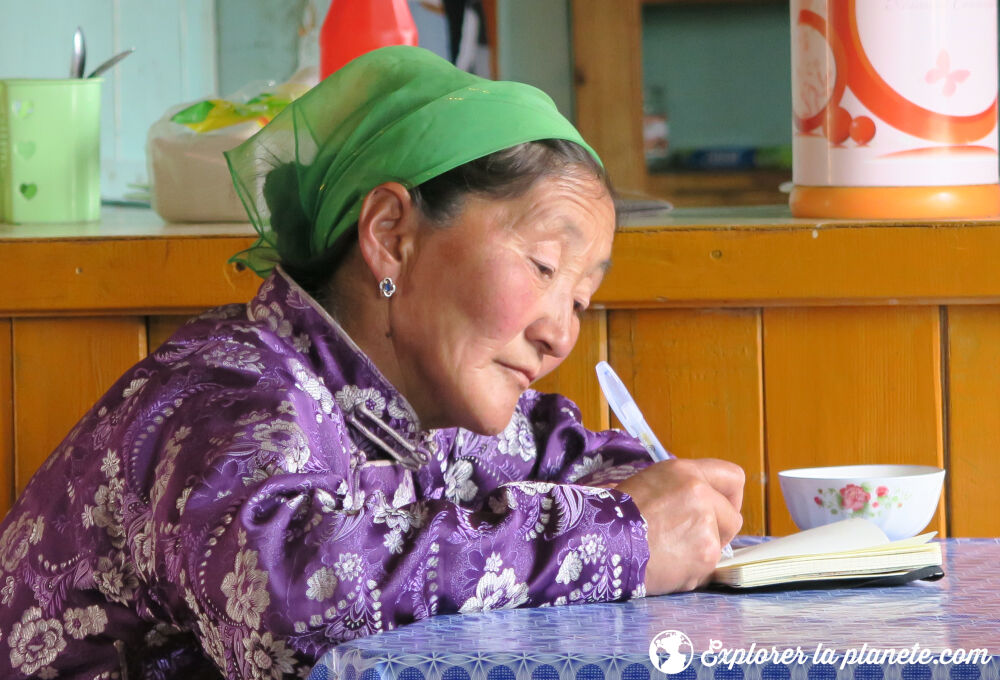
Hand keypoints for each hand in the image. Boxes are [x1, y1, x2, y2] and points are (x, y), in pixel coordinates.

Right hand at [615, 458, 743, 594]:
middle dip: (717, 530)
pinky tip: (666, 566)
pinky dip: (690, 571)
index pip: (733, 477)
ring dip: (700, 552)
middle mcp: (701, 495)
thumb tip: (702, 502)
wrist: (600, 543)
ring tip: (668, 552)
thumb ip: (682, 488)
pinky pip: (706, 568)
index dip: (730, 496)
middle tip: (689, 537)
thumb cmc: (614, 514)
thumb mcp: (649, 483)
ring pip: (720, 546)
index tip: (721, 508)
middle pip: (733, 517)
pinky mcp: (705, 557)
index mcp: (685, 472)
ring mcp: (706, 527)